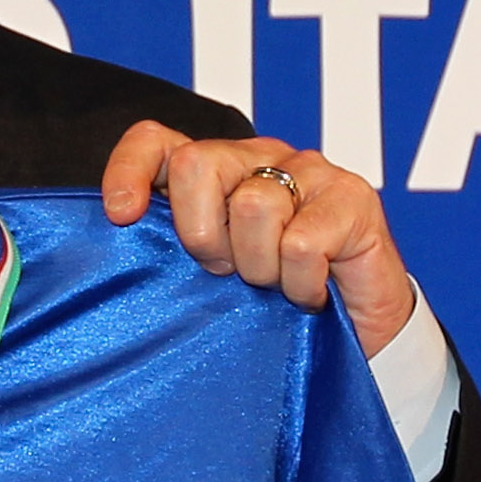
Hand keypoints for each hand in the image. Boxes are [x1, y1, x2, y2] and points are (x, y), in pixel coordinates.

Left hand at [100, 122, 415, 355]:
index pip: (158, 143)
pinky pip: (300, 242)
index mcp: (218, 172)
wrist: (361, 338)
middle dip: (202, 235)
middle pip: (197, 165)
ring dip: (259, 267)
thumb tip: (118, 239)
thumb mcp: (211, 280)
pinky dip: (299, 284)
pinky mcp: (353, 196)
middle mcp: (260, 159)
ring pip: (253, 205)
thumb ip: (171, 251)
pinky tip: (311, 294)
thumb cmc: (276, 308)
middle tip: (227, 272)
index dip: (130, 170)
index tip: (122, 216)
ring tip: (277, 287)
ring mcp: (310, 172)